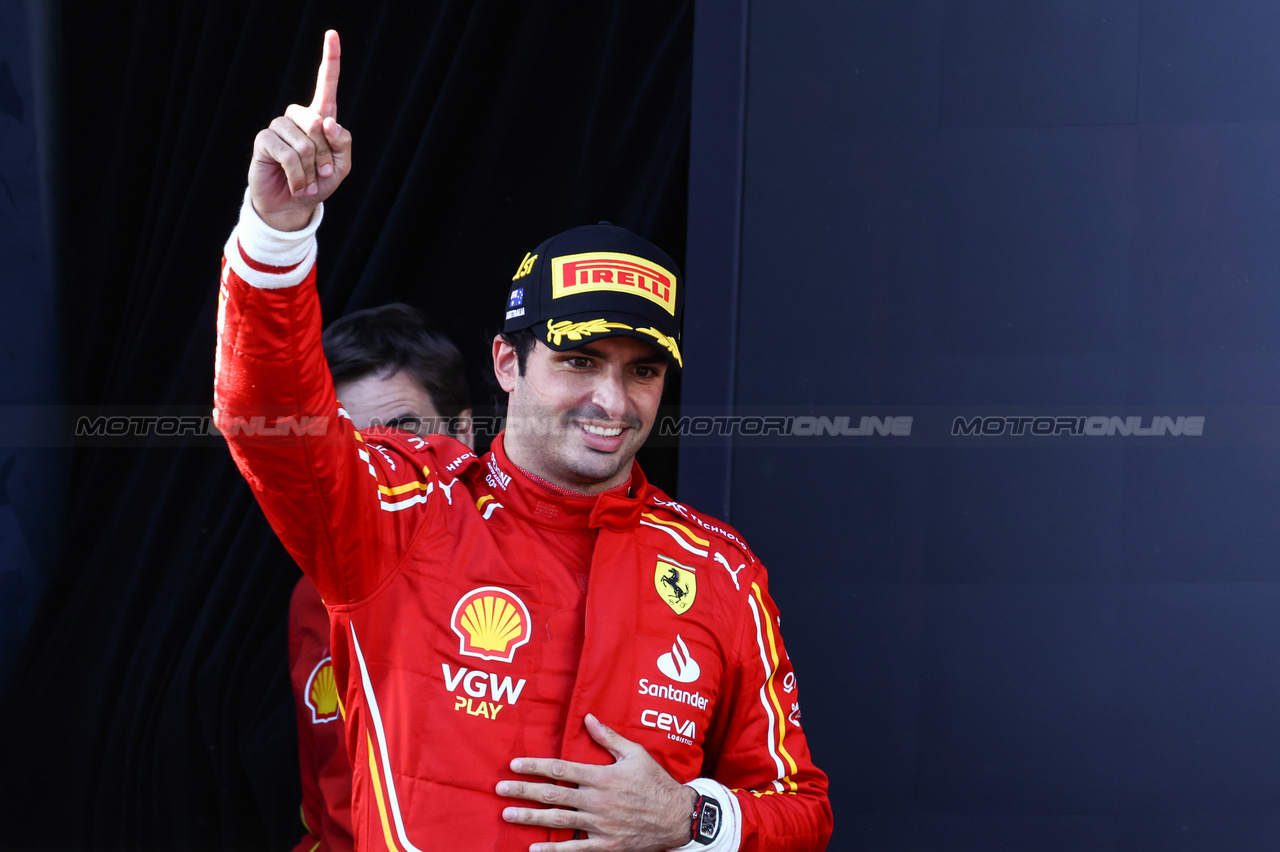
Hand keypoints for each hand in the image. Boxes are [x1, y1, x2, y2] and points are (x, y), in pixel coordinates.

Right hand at [248, 29, 352, 230]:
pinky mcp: (264, 140)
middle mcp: (298, 118)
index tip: (333, 35)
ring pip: (304, 142)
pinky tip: (296, 184)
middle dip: (326, 156)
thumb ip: (343, 145)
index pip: (326, 85)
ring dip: (311, 170)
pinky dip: (298, 175)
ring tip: (307, 182)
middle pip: (318, 122)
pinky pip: (288, 154)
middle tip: (323, 175)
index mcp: (320, 119)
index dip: (330, 60)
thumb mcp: (341, 168)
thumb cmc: (318, 184)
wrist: (293, 206)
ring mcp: (279, 127)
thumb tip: (329, 122)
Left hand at [496, 713, 697, 851]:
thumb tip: (588, 719)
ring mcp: (600, 824)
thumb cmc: (656, 782)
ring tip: (508, 814)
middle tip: (500, 790)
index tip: (515, 765)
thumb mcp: (636, 754)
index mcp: (602, 776)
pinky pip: (576, 849)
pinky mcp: (606, 844)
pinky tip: (534, 849)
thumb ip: (609, 737)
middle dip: (523, 791)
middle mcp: (597, 800)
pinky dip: (554, 850)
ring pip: (558, 820)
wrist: (677, 816)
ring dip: (530, 817)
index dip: (535, 766)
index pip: (560, 769)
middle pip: (553, 794)